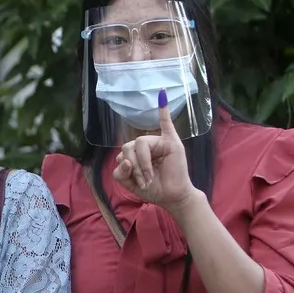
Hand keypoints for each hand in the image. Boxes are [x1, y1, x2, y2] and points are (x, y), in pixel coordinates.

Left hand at [113, 88, 197, 212]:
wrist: (172, 196)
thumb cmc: (153, 188)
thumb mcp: (129, 183)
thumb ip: (121, 173)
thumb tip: (124, 159)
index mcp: (134, 154)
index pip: (122, 154)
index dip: (125, 168)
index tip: (136, 183)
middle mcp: (145, 146)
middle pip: (128, 146)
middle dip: (134, 166)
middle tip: (144, 180)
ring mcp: (159, 143)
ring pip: (139, 144)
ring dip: (143, 164)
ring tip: (151, 177)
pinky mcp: (171, 143)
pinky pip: (166, 124)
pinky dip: (163, 110)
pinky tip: (161, 96)